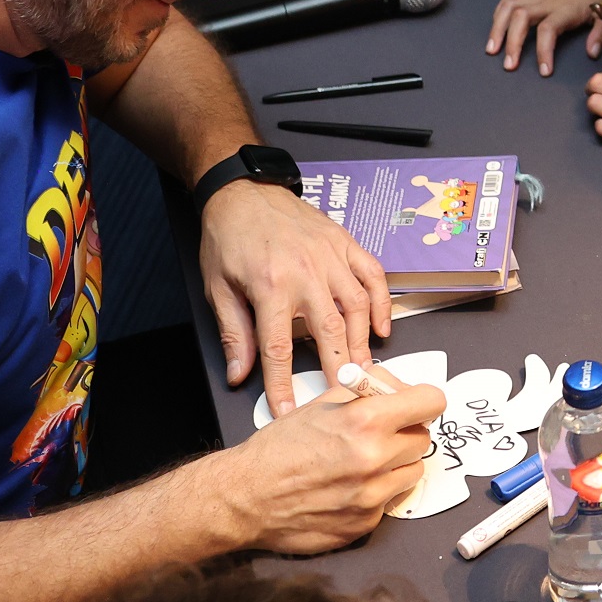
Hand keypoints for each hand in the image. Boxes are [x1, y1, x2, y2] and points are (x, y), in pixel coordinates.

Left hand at [198, 175, 391, 410]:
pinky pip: (372, 274)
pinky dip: (381, 302)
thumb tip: (240, 374)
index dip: (284, 385)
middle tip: (347, 397)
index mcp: (270, 286)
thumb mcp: (219, 287)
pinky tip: (381, 327)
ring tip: (364, 369)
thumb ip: (235, 333)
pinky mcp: (344, 243)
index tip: (290, 411)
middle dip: (339, 369)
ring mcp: (330, 256)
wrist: (243, 191)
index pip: (279, 349)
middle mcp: (305, 272)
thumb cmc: (228, 238)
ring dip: (362, 341)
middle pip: (329, 331)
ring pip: (357, 306)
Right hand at [226, 386, 443, 553]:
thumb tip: (399, 388)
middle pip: (423, 438)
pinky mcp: (365, 524)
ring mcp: (372, 496)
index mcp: (366, 421)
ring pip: (412, 471)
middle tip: (380, 433)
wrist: (247, 497)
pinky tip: (348, 487)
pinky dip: (376, 492)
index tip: (418, 404)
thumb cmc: (279, 448)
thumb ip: (367, 391)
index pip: (431, 402)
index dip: (424, 400)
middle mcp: (375, 459)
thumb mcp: (321, 402)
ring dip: (395, 464)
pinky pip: (389, 500)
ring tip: (362, 461)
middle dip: (405, 432)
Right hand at [486, 0, 601, 73]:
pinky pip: (508, 1)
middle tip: (508, 66)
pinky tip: (495, 32)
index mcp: (566, 8)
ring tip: (491, 50)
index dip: (544, 50)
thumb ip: (601, 33)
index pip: (548, 29)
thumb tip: (591, 53)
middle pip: (520, 17)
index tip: (544, 71)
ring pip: (508, 7)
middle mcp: (546, 1)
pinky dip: (498, 16)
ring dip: (497, 28)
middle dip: (511, 42)